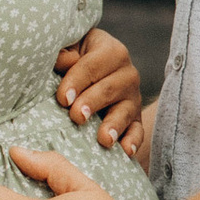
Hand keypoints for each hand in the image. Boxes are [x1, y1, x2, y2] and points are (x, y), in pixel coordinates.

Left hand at [55, 28, 149, 162]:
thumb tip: (66, 61)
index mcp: (109, 51)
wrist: (92, 76)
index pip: (92, 65)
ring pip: (125, 110)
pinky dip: (132, 140)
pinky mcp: (135, 118)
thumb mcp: (67, 49)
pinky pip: (137, 129)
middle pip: (109, 88)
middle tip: (76, 116)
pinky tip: (125, 151)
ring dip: (113, 124)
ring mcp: (133, 97)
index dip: (76, 81)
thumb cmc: (72, 60)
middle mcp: (127, 73)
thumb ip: (62, 53)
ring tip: (103, 139)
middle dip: (92, 102)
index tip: (62, 98)